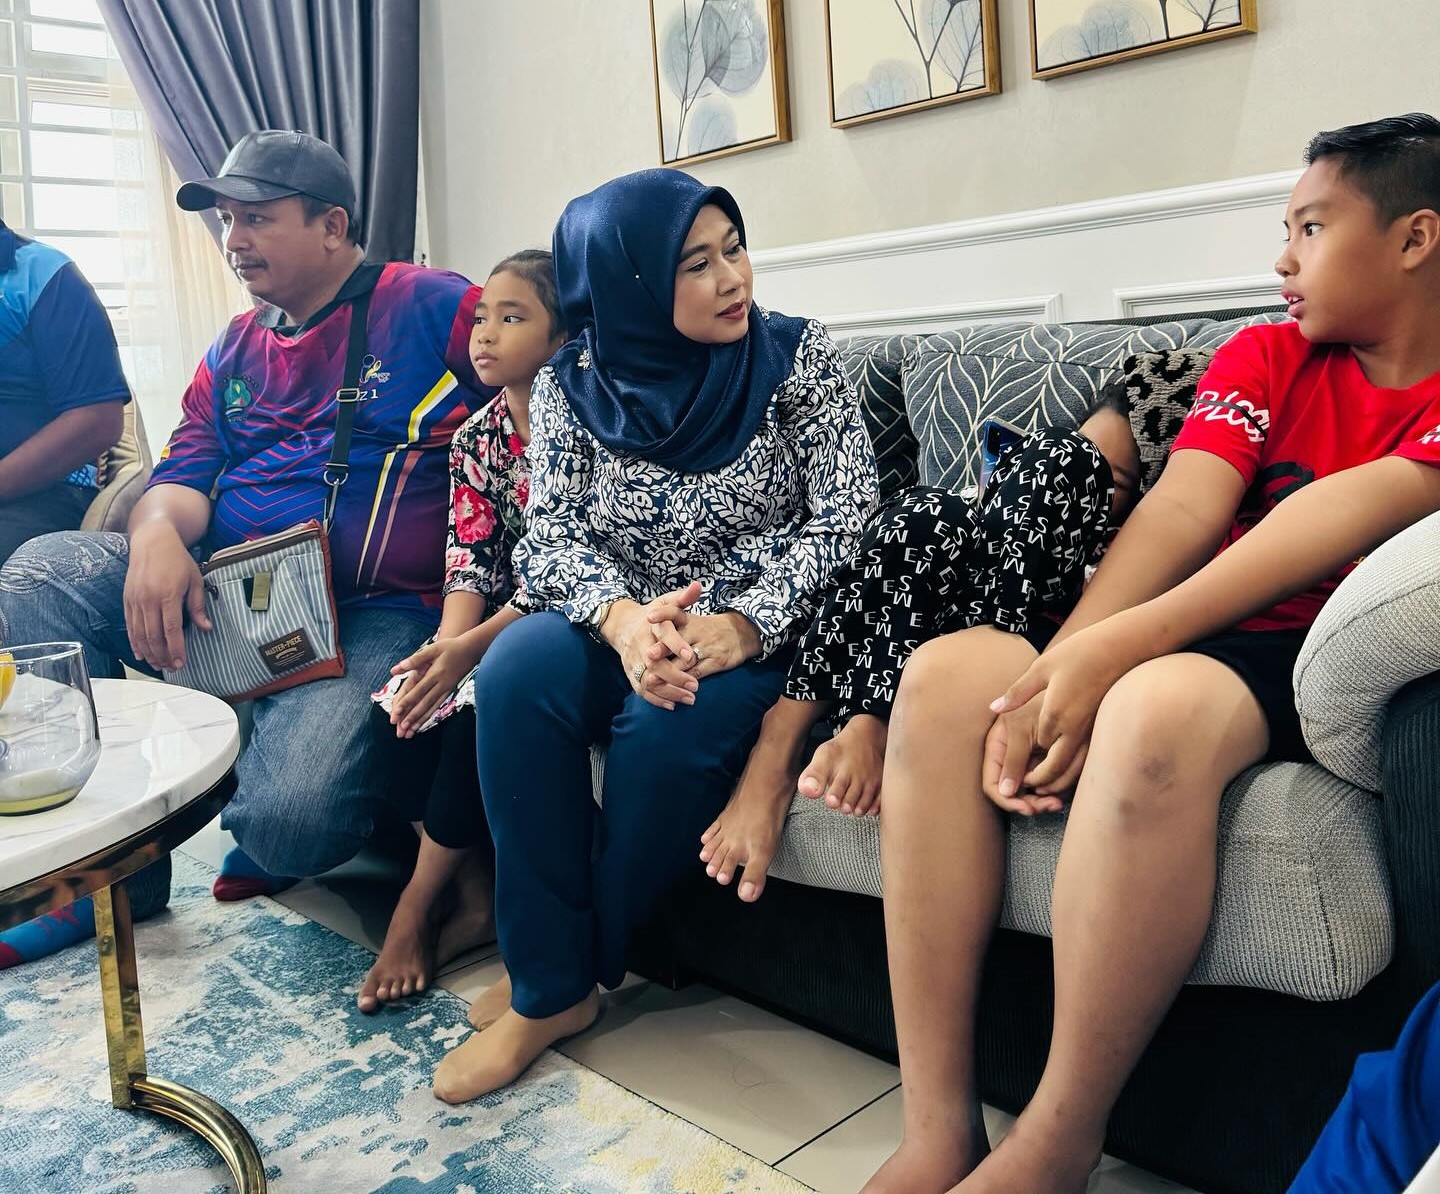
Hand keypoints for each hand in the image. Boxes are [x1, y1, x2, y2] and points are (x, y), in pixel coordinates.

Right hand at [123, 521, 210, 669]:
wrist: (152, 541)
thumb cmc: (178, 560)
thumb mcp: (195, 580)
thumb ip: (198, 606)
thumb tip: (207, 628)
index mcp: (169, 594)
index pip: (172, 629)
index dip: (176, 648)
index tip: (181, 663)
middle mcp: (149, 599)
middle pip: (153, 635)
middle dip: (162, 655)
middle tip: (171, 668)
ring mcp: (136, 600)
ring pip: (139, 633)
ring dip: (148, 652)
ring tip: (158, 664)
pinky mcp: (127, 599)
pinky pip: (130, 625)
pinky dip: (134, 641)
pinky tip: (141, 653)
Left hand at [388, 636, 485, 736]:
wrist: (472, 650)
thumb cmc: (450, 647)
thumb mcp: (432, 649)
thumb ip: (414, 660)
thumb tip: (395, 669)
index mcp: (435, 674)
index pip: (418, 691)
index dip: (406, 703)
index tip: (396, 713)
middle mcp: (441, 684)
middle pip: (424, 703)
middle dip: (412, 717)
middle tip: (401, 729)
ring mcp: (447, 689)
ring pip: (432, 708)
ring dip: (420, 720)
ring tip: (410, 732)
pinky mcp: (449, 691)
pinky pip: (438, 706)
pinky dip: (429, 715)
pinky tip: (422, 723)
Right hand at [604, 592, 699, 710]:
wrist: (622, 624)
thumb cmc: (652, 614)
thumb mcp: (665, 601)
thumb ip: (683, 598)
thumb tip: (698, 586)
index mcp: (650, 627)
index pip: (662, 636)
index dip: (675, 646)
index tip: (691, 656)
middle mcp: (639, 645)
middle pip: (655, 664)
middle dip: (675, 676)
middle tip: (696, 686)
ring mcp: (633, 661)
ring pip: (648, 681)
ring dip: (669, 692)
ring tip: (690, 698)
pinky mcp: (630, 673)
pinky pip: (640, 690)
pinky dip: (655, 699)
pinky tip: (672, 706)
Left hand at [648, 611, 760, 679]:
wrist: (742, 633)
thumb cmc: (710, 629)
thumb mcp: (694, 620)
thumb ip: (673, 626)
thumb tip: (648, 637)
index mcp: (689, 619)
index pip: (675, 612)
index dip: (662, 614)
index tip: (649, 617)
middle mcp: (698, 631)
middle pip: (677, 639)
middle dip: (661, 649)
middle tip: (648, 656)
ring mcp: (707, 646)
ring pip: (685, 660)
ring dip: (668, 671)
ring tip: (652, 680)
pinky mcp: (716, 661)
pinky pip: (697, 673)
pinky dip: (684, 682)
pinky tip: (672, 688)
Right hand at [981, 698, 1069, 815]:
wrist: (1068, 690)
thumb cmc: (1040, 703)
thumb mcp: (1021, 730)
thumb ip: (1013, 760)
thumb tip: (1005, 792)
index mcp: (997, 748)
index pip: (992, 784)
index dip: (1007, 800)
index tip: (1028, 808)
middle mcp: (1010, 758)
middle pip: (1012, 794)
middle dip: (1030, 803)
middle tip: (1050, 807)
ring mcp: (1027, 761)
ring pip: (1031, 793)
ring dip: (1044, 801)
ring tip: (1058, 803)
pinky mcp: (1046, 762)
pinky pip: (1047, 786)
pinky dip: (1054, 792)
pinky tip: (1063, 794)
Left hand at [987, 619, 1141, 798]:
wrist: (1123, 646)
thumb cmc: (1079, 651)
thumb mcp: (1042, 667)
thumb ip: (1017, 692)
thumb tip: (994, 708)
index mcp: (1055, 713)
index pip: (1034, 747)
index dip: (1023, 760)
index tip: (1010, 770)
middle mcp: (1074, 728)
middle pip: (1054, 768)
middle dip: (1038, 781)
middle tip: (1025, 785)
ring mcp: (1092, 731)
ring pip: (1074, 768)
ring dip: (1057, 780)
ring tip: (1041, 783)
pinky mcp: (1103, 729)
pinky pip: (1087, 759)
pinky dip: (1074, 770)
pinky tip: (1064, 765)